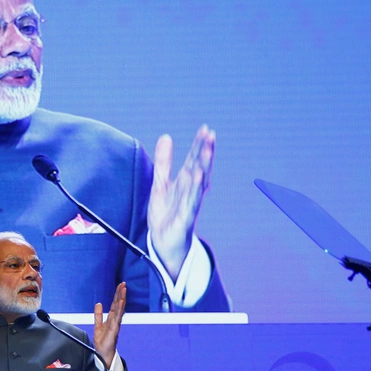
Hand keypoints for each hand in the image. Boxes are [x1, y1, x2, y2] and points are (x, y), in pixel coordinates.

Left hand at [93, 282, 126, 368]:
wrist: (103, 353)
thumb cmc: (103, 341)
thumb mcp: (98, 325)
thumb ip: (98, 315)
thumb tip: (98, 304)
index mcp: (112, 318)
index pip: (115, 304)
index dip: (117, 295)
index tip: (120, 286)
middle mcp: (115, 320)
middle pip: (119, 304)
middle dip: (121, 294)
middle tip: (123, 284)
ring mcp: (116, 324)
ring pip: (120, 309)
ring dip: (121, 299)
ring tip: (123, 290)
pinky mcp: (114, 329)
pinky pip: (117, 318)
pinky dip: (120, 310)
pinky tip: (121, 302)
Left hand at [148, 125, 214, 280]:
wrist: (164, 242)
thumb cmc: (166, 213)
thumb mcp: (160, 183)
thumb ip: (164, 161)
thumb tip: (167, 137)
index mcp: (185, 181)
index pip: (194, 159)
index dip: (199, 144)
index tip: (205, 129)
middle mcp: (191, 190)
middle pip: (200, 167)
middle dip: (205, 151)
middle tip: (210, 134)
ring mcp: (190, 203)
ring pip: (199, 182)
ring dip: (204, 166)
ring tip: (207, 150)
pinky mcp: (186, 217)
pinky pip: (192, 201)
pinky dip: (195, 189)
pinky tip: (199, 177)